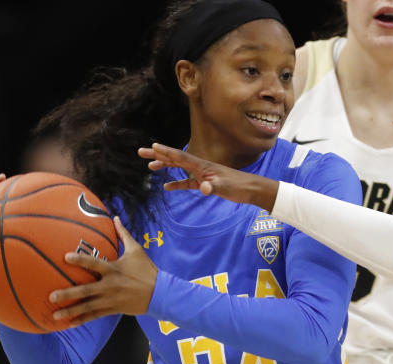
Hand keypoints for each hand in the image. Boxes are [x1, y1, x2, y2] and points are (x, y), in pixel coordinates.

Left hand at [49, 217, 158, 323]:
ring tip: (55, 315)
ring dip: (71, 311)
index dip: (80, 260)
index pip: (94, 263)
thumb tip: (116, 217)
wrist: (160, 293)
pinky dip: (82, 319)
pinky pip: (95, 315)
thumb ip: (123, 234)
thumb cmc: (147, 270)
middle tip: (51, 296)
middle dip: (68, 294)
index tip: (65, 257)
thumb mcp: (136, 250)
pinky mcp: (114, 309)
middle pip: (86, 290)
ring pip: (88, 306)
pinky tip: (70, 323)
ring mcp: (111, 299)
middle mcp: (110, 285)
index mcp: (113, 269)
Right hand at [137, 143, 278, 210]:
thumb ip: (212, 186)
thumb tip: (203, 187)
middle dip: (158, 155)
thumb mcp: (225, 187)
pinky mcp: (205, 183)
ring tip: (149, 167)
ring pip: (179, 168)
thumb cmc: (239, 186)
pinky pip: (187, 182)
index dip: (165, 152)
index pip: (180, 156)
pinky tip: (167, 186)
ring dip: (164, 166)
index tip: (151, 146)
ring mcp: (202, 174)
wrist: (251, 189)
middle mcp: (200, 166)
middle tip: (141, 152)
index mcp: (202, 165)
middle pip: (175, 158)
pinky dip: (177, 183)